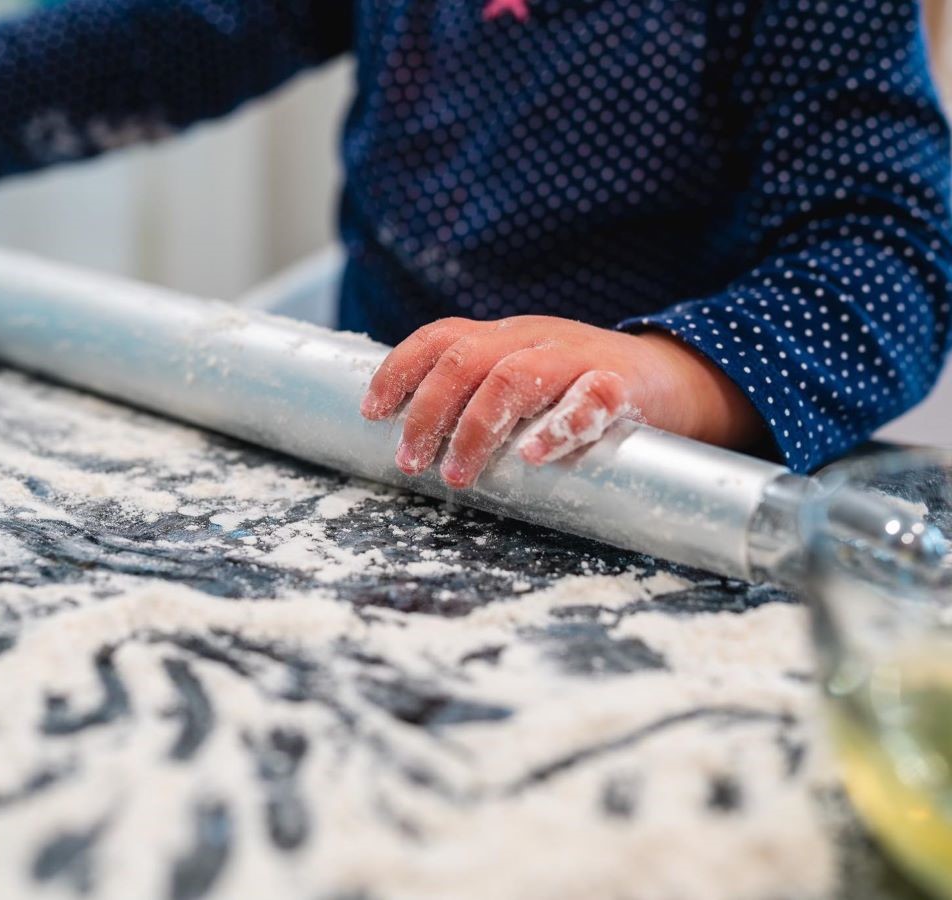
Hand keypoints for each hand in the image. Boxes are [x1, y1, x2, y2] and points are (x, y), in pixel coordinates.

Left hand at [360, 315, 764, 488]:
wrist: (674, 378)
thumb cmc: (579, 390)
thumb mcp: (523, 379)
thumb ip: (478, 397)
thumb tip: (414, 442)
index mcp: (502, 337)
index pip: (439, 338)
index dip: (399, 370)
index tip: (370, 412)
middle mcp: (532, 339)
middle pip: (464, 360)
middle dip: (427, 412)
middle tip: (410, 462)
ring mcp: (577, 357)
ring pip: (513, 377)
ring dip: (477, 427)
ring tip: (457, 475)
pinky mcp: (621, 384)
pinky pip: (589, 398)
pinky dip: (559, 426)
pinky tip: (536, 455)